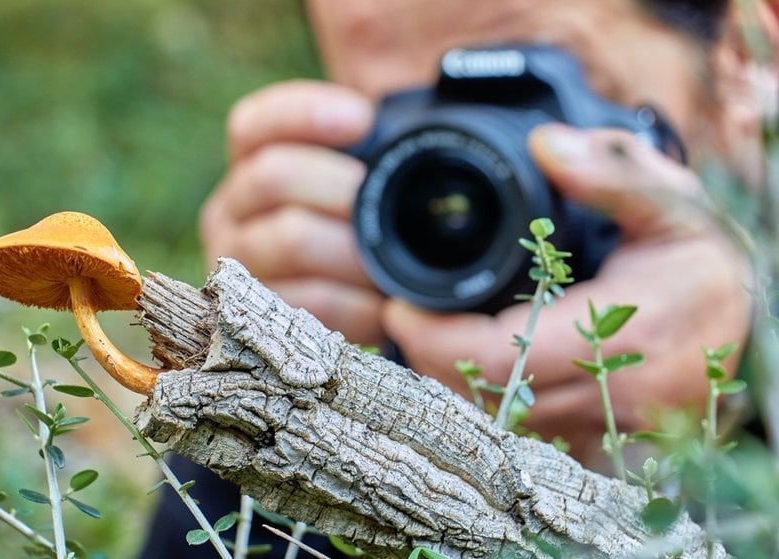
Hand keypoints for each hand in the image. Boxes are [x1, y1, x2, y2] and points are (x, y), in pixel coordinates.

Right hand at [199, 80, 386, 343]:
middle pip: (273, 176)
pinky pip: (305, 302)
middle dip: (344, 190)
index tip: (363, 120)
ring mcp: (236, 262)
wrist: (350, 310)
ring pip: (289, 239)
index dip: (305, 114)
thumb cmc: (362, 235)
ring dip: (353, 253)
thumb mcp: (361, 180)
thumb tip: (429, 103)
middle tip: (388, 207)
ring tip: (390, 265)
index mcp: (253, 164)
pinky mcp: (256, 319)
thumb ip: (375, 144)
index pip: (255, 125)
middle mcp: (232, 208)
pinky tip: (381, 307)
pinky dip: (354, 305)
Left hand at [382, 123, 751, 460]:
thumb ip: (612, 170)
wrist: (751, 320)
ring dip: (458, 386)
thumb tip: (546, 144)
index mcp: (625, 333)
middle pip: (491, 400)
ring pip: (507, 425)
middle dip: (434, 364)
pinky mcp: (611, 438)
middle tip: (405, 323)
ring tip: (431, 340)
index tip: (398, 311)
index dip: (435, 340)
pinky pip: (533, 438)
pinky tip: (474, 372)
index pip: (500, 357)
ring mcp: (616, 424)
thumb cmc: (703, 259)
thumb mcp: (669, 202)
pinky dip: (494, 406)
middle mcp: (619, 393)